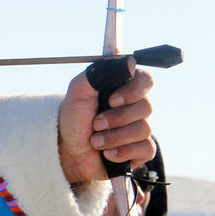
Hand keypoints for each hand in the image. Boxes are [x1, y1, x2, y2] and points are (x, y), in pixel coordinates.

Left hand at [57, 63, 154, 184]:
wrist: (68, 151)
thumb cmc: (73, 118)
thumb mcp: (79, 90)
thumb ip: (100, 72)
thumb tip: (129, 61)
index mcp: (122, 88)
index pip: (145, 80)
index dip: (134, 91)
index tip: (112, 100)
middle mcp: (134, 107)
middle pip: (146, 107)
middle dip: (116, 118)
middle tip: (95, 124)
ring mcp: (138, 128)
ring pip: (144, 130)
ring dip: (114, 137)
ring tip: (95, 141)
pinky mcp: (139, 150)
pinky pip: (146, 149)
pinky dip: (123, 152)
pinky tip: (108, 153)